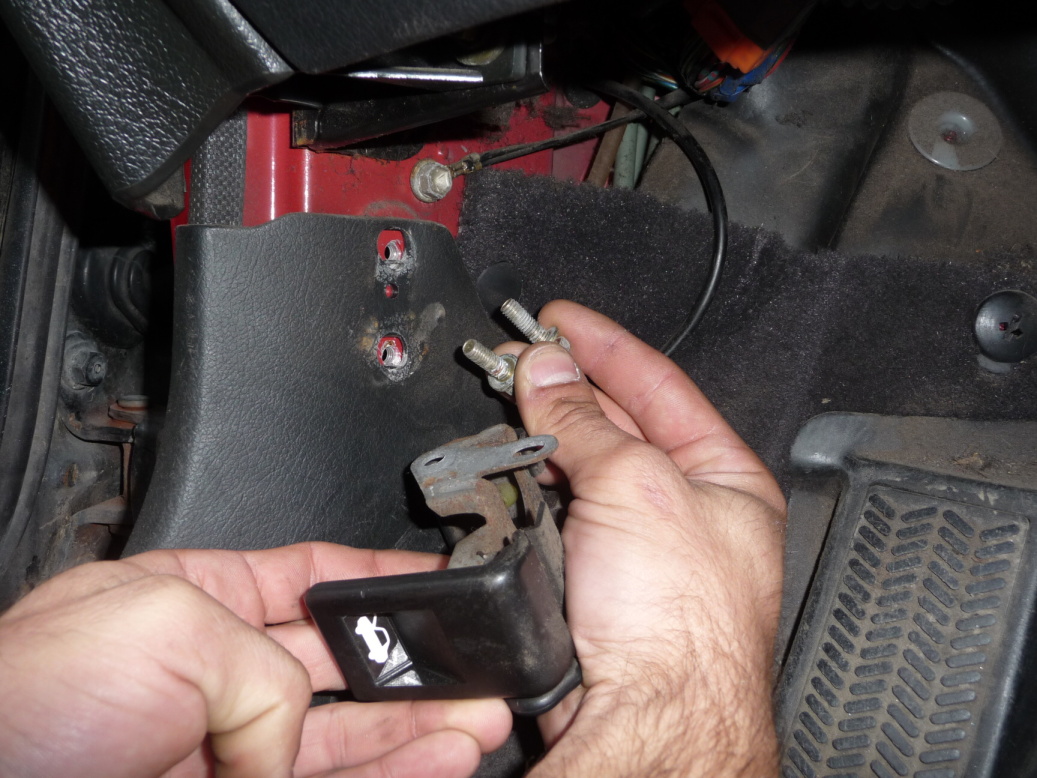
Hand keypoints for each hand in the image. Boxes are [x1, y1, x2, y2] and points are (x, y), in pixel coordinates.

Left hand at [0, 543, 510, 777]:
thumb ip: (266, 665)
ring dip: (419, 727)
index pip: (311, 578)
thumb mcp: (170, 624)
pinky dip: (393, 774)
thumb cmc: (29, 702)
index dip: (380, 576)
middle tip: (476, 665)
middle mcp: (212, 676)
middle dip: (416, 662)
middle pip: (344, 663)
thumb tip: (288, 736)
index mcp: (190, 601)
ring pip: (348, 738)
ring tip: (478, 718)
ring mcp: (224, 750)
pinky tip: (437, 759)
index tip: (439, 578)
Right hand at [498, 301, 785, 775]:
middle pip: (616, 425)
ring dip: (542, 441)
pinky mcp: (592, 583)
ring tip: (509, 410)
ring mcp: (636, 549)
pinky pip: (553, 518)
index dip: (607, 346)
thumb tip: (549, 374)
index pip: (661, 385)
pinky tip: (510, 473)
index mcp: (725, 479)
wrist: (649, 720)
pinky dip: (527, 492)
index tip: (561, 321)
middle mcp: (684, 511)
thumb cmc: (683, 627)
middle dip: (565, 390)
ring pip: (578, 473)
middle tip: (518, 362)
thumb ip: (587, 422)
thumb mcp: (636, 488)